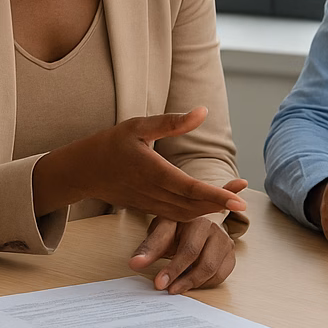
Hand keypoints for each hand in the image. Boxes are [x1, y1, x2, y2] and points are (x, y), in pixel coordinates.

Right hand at [34, 108, 246, 221]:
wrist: (83, 170)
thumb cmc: (111, 143)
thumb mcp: (139, 126)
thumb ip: (172, 122)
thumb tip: (203, 111)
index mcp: (152, 171)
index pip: (190, 188)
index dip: (216, 194)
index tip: (240, 197)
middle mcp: (152, 192)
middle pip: (193, 205)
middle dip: (220, 202)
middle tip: (243, 192)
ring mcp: (150, 204)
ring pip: (186, 213)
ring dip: (210, 208)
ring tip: (233, 195)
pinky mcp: (148, 208)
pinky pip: (176, 215)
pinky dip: (195, 212)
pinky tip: (209, 204)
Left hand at [127, 185, 245, 292]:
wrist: (194, 221)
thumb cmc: (175, 227)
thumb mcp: (160, 231)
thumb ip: (148, 248)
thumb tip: (135, 264)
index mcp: (193, 217)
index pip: (185, 247)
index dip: (172, 268)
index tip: (159, 283)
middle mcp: (212, 226)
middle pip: (200, 260)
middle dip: (181, 278)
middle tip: (166, 289)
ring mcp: (224, 240)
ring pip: (212, 269)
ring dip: (192, 283)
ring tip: (176, 287)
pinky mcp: (230, 253)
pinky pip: (220, 275)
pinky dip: (205, 283)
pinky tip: (191, 282)